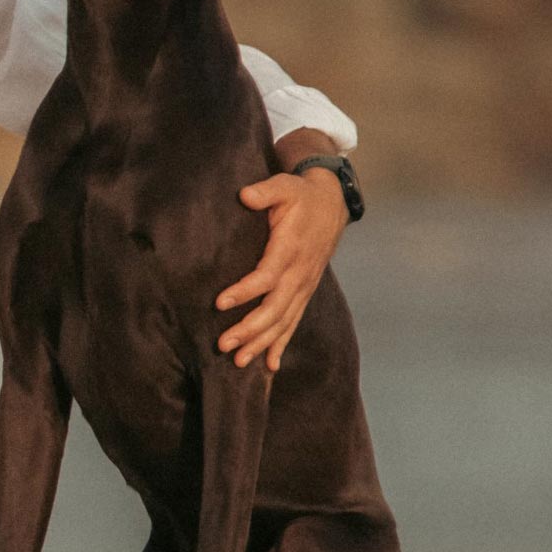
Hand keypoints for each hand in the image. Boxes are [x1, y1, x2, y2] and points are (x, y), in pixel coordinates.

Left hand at [212, 167, 347, 369]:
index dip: (245, 291)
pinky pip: (293, 322)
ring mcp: (304, 286)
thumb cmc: (301, 196)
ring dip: (262, 343)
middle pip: (275, 308)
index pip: (267, 276)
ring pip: (284, 321)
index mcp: (291, 249)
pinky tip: (269, 365)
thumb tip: (245, 195)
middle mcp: (300, 273)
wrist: (331, 204)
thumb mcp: (284, 186)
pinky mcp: (304, 292)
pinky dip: (281, 343)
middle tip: (223, 345)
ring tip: (239, 361)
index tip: (220, 303)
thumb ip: (265, 191)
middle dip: (250, 329)